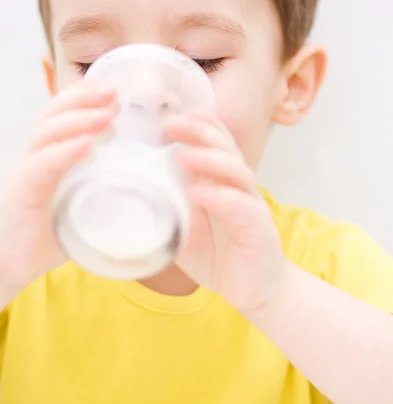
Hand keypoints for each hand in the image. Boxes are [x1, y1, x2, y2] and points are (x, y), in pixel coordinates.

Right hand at [0, 81, 115, 303]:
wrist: (12, 265)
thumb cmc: (50, 238)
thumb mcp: (86, 211)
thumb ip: (111, 199)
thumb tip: (156, 198)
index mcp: (52, 157)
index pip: (63, 115)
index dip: (84, 97)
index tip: (114, 90)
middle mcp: (37, 157)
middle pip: (55, 114)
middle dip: (84, 99)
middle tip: (115, 94)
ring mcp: (27, 172)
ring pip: (48, 132)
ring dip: (79, 120)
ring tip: (107, 115)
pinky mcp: (22, 192)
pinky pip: (42, 165)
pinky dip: (65, 152)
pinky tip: (86, 145)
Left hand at [166, 111, 284, 311]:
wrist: (254, 289)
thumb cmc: (218, 254)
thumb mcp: (184, 228)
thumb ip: (166, 209)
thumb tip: (125, 198)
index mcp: (222, 180)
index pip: (214, 141)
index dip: (195, 124)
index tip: (166, 114)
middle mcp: (238, 185)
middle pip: (224, 147)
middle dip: (198, 131)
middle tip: (170, 123)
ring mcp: (250, 204)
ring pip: (235, 171)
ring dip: (208, 159)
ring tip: (181, 154)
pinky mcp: (256, 227)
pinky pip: (239, 206)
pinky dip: (218, 197)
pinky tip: (198, 192)